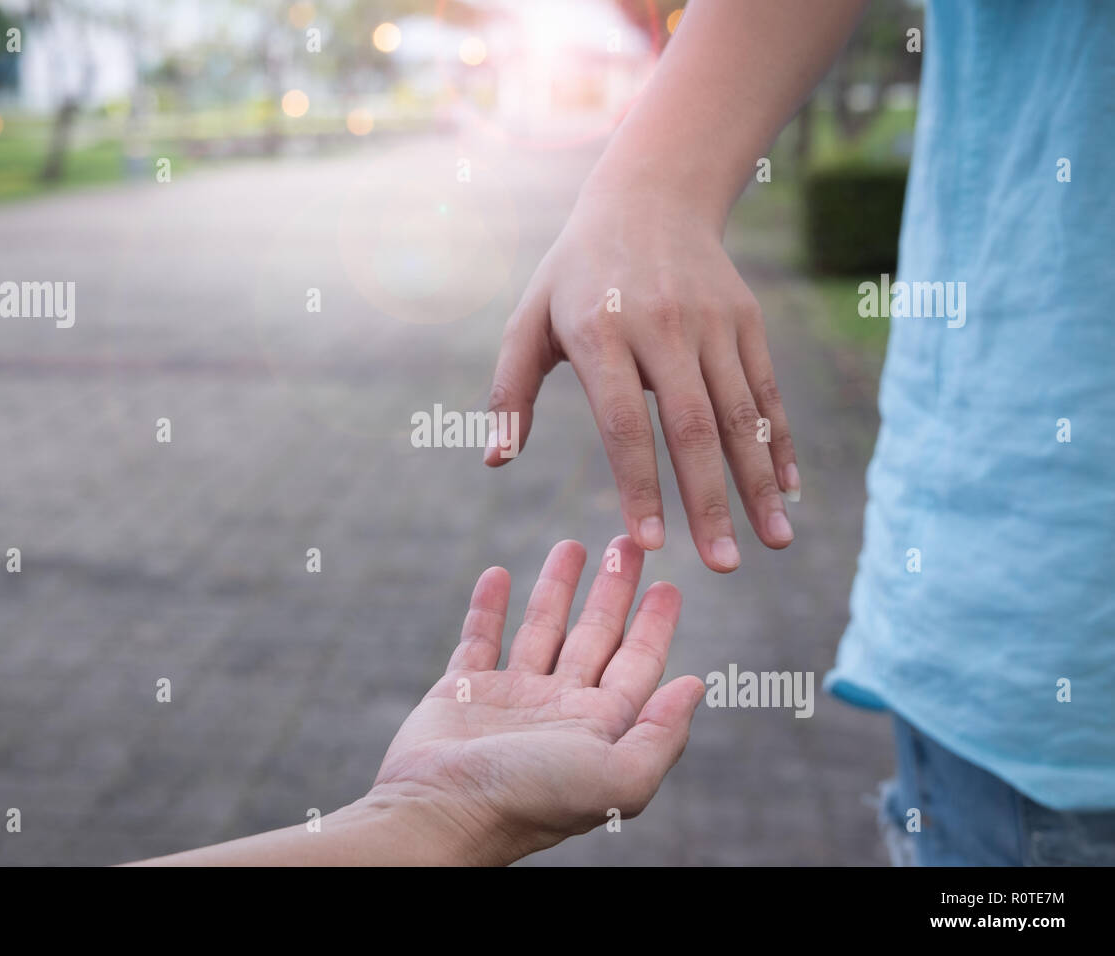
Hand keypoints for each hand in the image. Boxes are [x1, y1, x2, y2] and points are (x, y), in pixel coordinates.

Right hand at [370, 537, 704, 864]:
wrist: (440, 812)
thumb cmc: (531, 799)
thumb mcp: (618, 776)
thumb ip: (662, 734)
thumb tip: (696, 686)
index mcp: (599, 727)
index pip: (637, 663)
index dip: (655, 624)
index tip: (670, 583)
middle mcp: (558, 710)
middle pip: (595, 636)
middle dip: (614, 590)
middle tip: (628, 543)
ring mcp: (510, 699)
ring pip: (541, 628)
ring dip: (558, 587)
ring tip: (572, 545)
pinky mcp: (462, 691)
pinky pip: (478, 637)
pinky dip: (488, 605)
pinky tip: (498, 572)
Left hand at [486, 182, 798, 571]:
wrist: (650, 196)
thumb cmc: (575, 273)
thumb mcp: (528, 319)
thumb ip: (508, 391)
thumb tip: (493, 461)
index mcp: (601, 333)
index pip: (623, 424)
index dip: (639, 486)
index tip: (649, 545)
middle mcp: (661, 328)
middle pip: (692, 428)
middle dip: (710, 502)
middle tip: (722, 566)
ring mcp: (710, 322)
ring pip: (739, 414)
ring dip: (758, 483)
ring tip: (773, 542)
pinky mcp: (744, 320)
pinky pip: (764, 390)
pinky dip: (778, 442)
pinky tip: (788, 491)